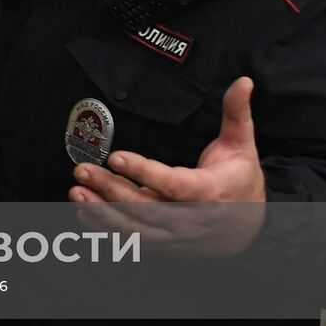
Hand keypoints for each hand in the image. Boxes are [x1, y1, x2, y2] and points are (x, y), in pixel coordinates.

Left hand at [69, 77, 265, 255]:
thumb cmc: (240, 182)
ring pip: (134, 227)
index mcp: (209, 192)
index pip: (173, 184)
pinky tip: (84, 212)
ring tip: (77, 190)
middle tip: (83, 170)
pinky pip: (131, 240)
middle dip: (110, 188)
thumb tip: (243, 81)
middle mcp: (190, 218)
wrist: (248, 229)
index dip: (143, 172)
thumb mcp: (242, 146)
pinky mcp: (164, 244)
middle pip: (145, 206)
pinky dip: (106, 228)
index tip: (116, 157)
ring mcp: (175, 235)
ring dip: (101, 211)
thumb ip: (236, 113)